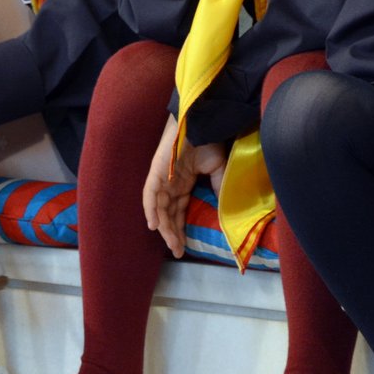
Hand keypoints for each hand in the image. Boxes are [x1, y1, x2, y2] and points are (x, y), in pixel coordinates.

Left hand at [141, 116, 226, 257]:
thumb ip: (217, 188)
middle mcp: (170, 184)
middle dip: (172, 234)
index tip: (186, 247)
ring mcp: (161, 178)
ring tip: (172, 245)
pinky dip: (151, 210)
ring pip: (159, 209)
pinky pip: (150, 194)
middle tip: (179, 251)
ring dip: (164, 228)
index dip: (181, 229)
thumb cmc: (208, 141)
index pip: (179, 212)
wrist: (200, 121)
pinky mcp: (156, 172)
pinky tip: (154, 225)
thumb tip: (223, 210)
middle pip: (168, 214)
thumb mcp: (217, 169)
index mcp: (182, 183)